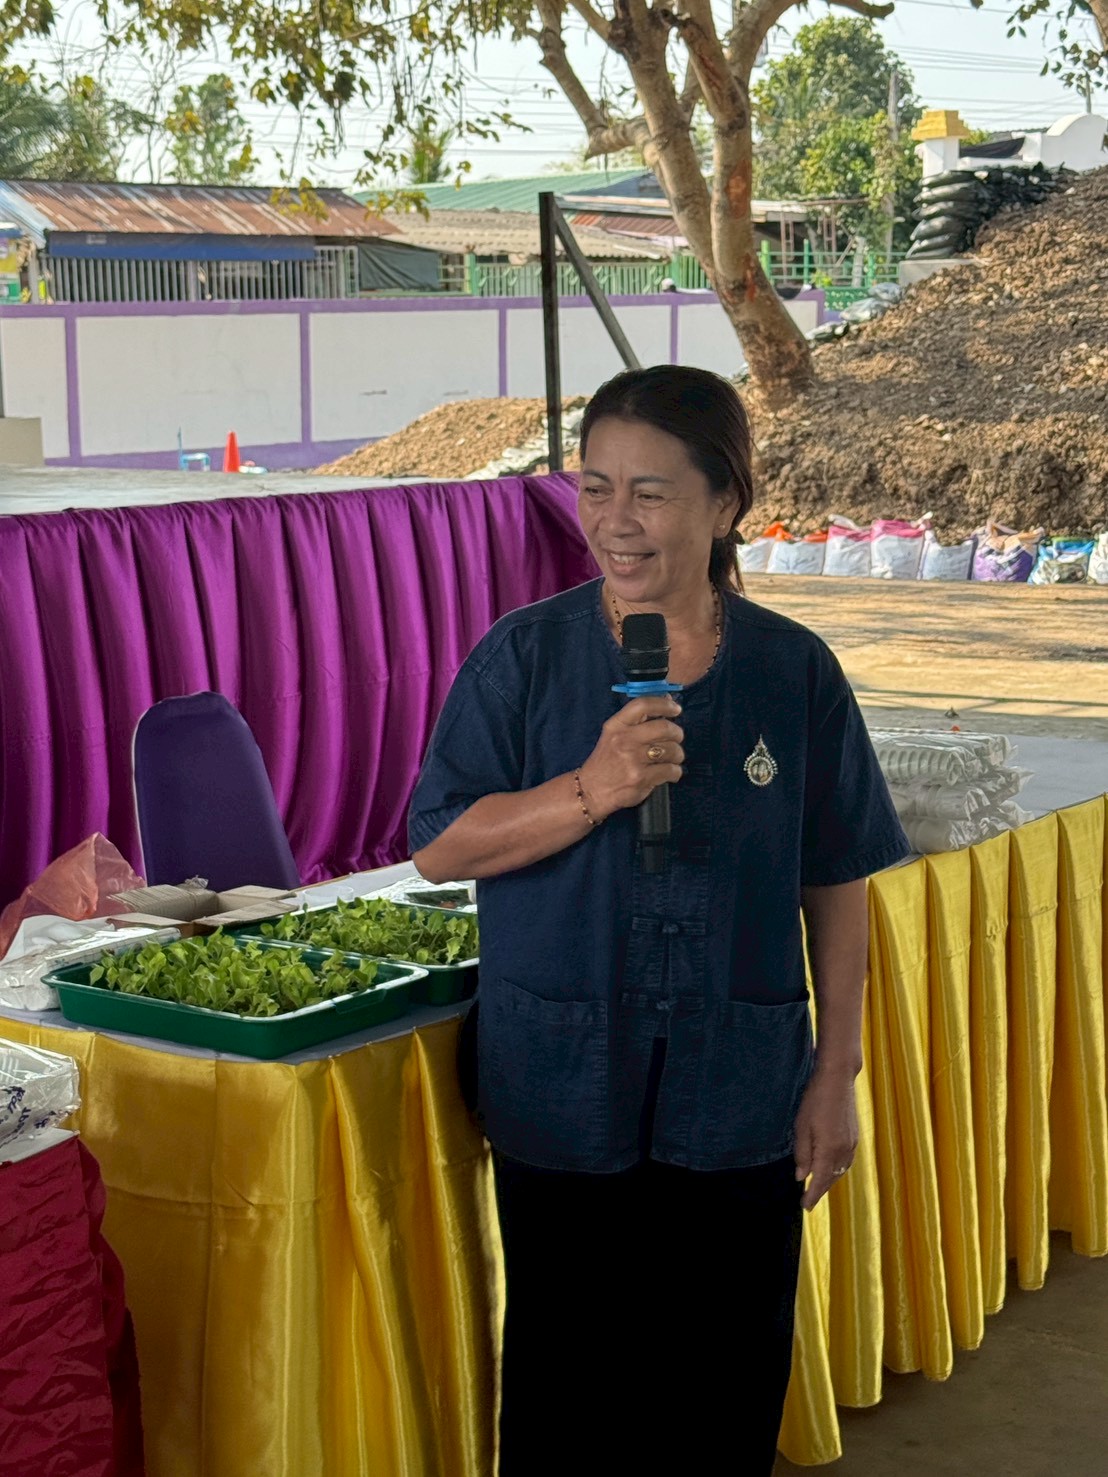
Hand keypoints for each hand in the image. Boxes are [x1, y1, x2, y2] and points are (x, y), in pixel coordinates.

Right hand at [578, 697, 683, 821]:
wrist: (591, 790)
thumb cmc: (606, 760)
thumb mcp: (613, 735)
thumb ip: (638, 720)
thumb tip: (668, 701)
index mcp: (616, 726)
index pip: (643, 705)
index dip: (664, 704)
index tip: (676, 709)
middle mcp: (624, 740)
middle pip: (664, 727)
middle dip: (677, 733)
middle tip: (676, 738)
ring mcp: (633, 760)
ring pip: (672, 750)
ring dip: (677, 754)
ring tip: (672, 758)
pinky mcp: (641, 778)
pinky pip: (671, 770)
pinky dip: (675, 772)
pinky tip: (668, 773)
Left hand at [793, 1067, 858, 1210]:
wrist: (838, 1079)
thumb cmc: (815, 1100)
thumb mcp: (801, 1127)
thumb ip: (802, 1154)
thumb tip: (801, 1176)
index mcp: (829, 1150)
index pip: (820, 1181)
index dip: (812, 1195)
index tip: (804, 1206)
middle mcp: (844, 1151)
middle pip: (831, 1179)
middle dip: (820, 1190)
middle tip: (808, 1200)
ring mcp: (852, 1144)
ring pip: (840, 1171)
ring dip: (829, 1181)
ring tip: (817, 1187)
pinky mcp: (855, 1136)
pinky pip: (846, 1161)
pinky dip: (837, 1170)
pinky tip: (830, 1169)